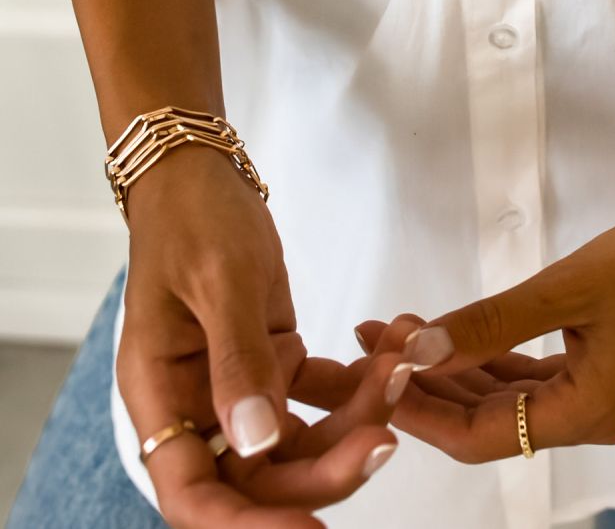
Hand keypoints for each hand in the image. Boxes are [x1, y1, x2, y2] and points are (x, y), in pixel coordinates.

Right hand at [116, 146, 408, 526]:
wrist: (200, 172)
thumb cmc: (193, 217)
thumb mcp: (219, 280)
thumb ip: (237, 361)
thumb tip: (257, 444)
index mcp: (161, 396)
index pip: (195, 495)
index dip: (250, 526)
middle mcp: (197, 406)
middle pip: (261, 476)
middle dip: (327, 467)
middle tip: (386, 436)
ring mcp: (237, 387)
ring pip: (301, 439)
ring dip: (355, 415)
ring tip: (401, 364)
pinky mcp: (272, 361)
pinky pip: (319, 395)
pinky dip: (357, 382)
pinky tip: (392, 353)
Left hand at [355, 183, 614, 461]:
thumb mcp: (570, 287)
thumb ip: (490, 323)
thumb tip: (416, 353)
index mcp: (589, 414)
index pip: (479, 437)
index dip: (418, 409)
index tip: (370, 372)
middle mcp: (594, 416)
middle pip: (488, 420)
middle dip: (427, 383)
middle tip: (373, 341)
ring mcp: (604, 390)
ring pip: (508, 394)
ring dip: (456, 365)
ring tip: (402, 329)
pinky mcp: (609, 360)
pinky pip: (535, 372)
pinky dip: (493, 353)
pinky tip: (459, 330)